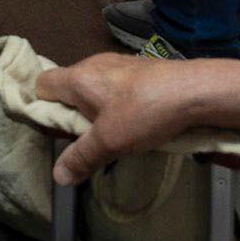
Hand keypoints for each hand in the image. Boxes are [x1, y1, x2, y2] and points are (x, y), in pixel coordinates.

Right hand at [31, 50, 208, 183]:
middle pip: (69, 87)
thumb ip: (82, 157)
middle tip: (89, 138)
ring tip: (116, 132)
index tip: (57, 130)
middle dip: (74, 113)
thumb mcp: (110, 142)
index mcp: (78, 78)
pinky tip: (139, 121)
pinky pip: (119, 87)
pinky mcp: (143, 70)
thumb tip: (58, 176)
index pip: (42, 84)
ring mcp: (120, 64)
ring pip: (96, 88)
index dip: (43, 107)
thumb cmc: (145, 111)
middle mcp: (95, 65)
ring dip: (99, 110)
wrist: (197, 90)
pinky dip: (121, 104)